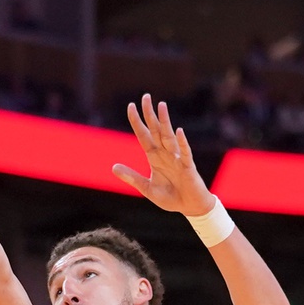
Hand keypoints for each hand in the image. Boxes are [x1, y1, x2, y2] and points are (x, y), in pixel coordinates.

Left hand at [113, 95, 215, 215]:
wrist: (190, 208)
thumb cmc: (171, 197)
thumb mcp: (147, 188)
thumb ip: (132, 177)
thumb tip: (113, 167)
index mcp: (154, 158)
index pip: (143, 136)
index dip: (137, 122)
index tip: (130, 106)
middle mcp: (165, 154)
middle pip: (156, 131)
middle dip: (150, 114)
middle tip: (145, 96)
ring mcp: (177, 159)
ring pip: (169, 137)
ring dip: (165, 122)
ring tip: (161, 106)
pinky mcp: (188, 167)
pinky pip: (184, 153)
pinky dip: (181, 143)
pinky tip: (178, 131)